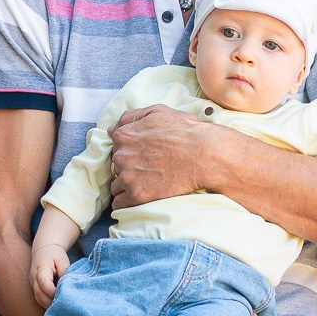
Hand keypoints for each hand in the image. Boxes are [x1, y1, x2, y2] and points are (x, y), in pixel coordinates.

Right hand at [30, 242, 69, 309]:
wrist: (43, 250)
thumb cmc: (54, 254)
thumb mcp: (61, 258)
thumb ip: (64, 270)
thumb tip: (67, 285)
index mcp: (40, 269)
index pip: (44, 282)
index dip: (52, 291)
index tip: (62, 296)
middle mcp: (34, 278)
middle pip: (39, 294)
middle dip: (51, 302)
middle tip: (63, 306)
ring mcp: (33, 284)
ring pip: (39, 299)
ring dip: (48, 305)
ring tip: (61, 308)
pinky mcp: (35, 289)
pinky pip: (40, 299)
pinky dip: (47, 304)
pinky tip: (56, 306)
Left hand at [107, 105, 224, 207]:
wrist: (205, 155)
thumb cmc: (185, 131)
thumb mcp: (158, 112)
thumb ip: (131, 117)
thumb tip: (112, 128)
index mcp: (124, 135)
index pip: (115, 146)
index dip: (129, 151)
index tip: (142, 155)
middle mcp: (121, 156)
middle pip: (115, 166)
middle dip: (128, 168)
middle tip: (148, 169)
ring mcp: (128, 176)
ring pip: (117, 185)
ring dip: (127, 186)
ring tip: (147, 184)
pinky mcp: (137, 195)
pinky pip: (119, 204)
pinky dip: (127, 202)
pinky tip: (141, 197)